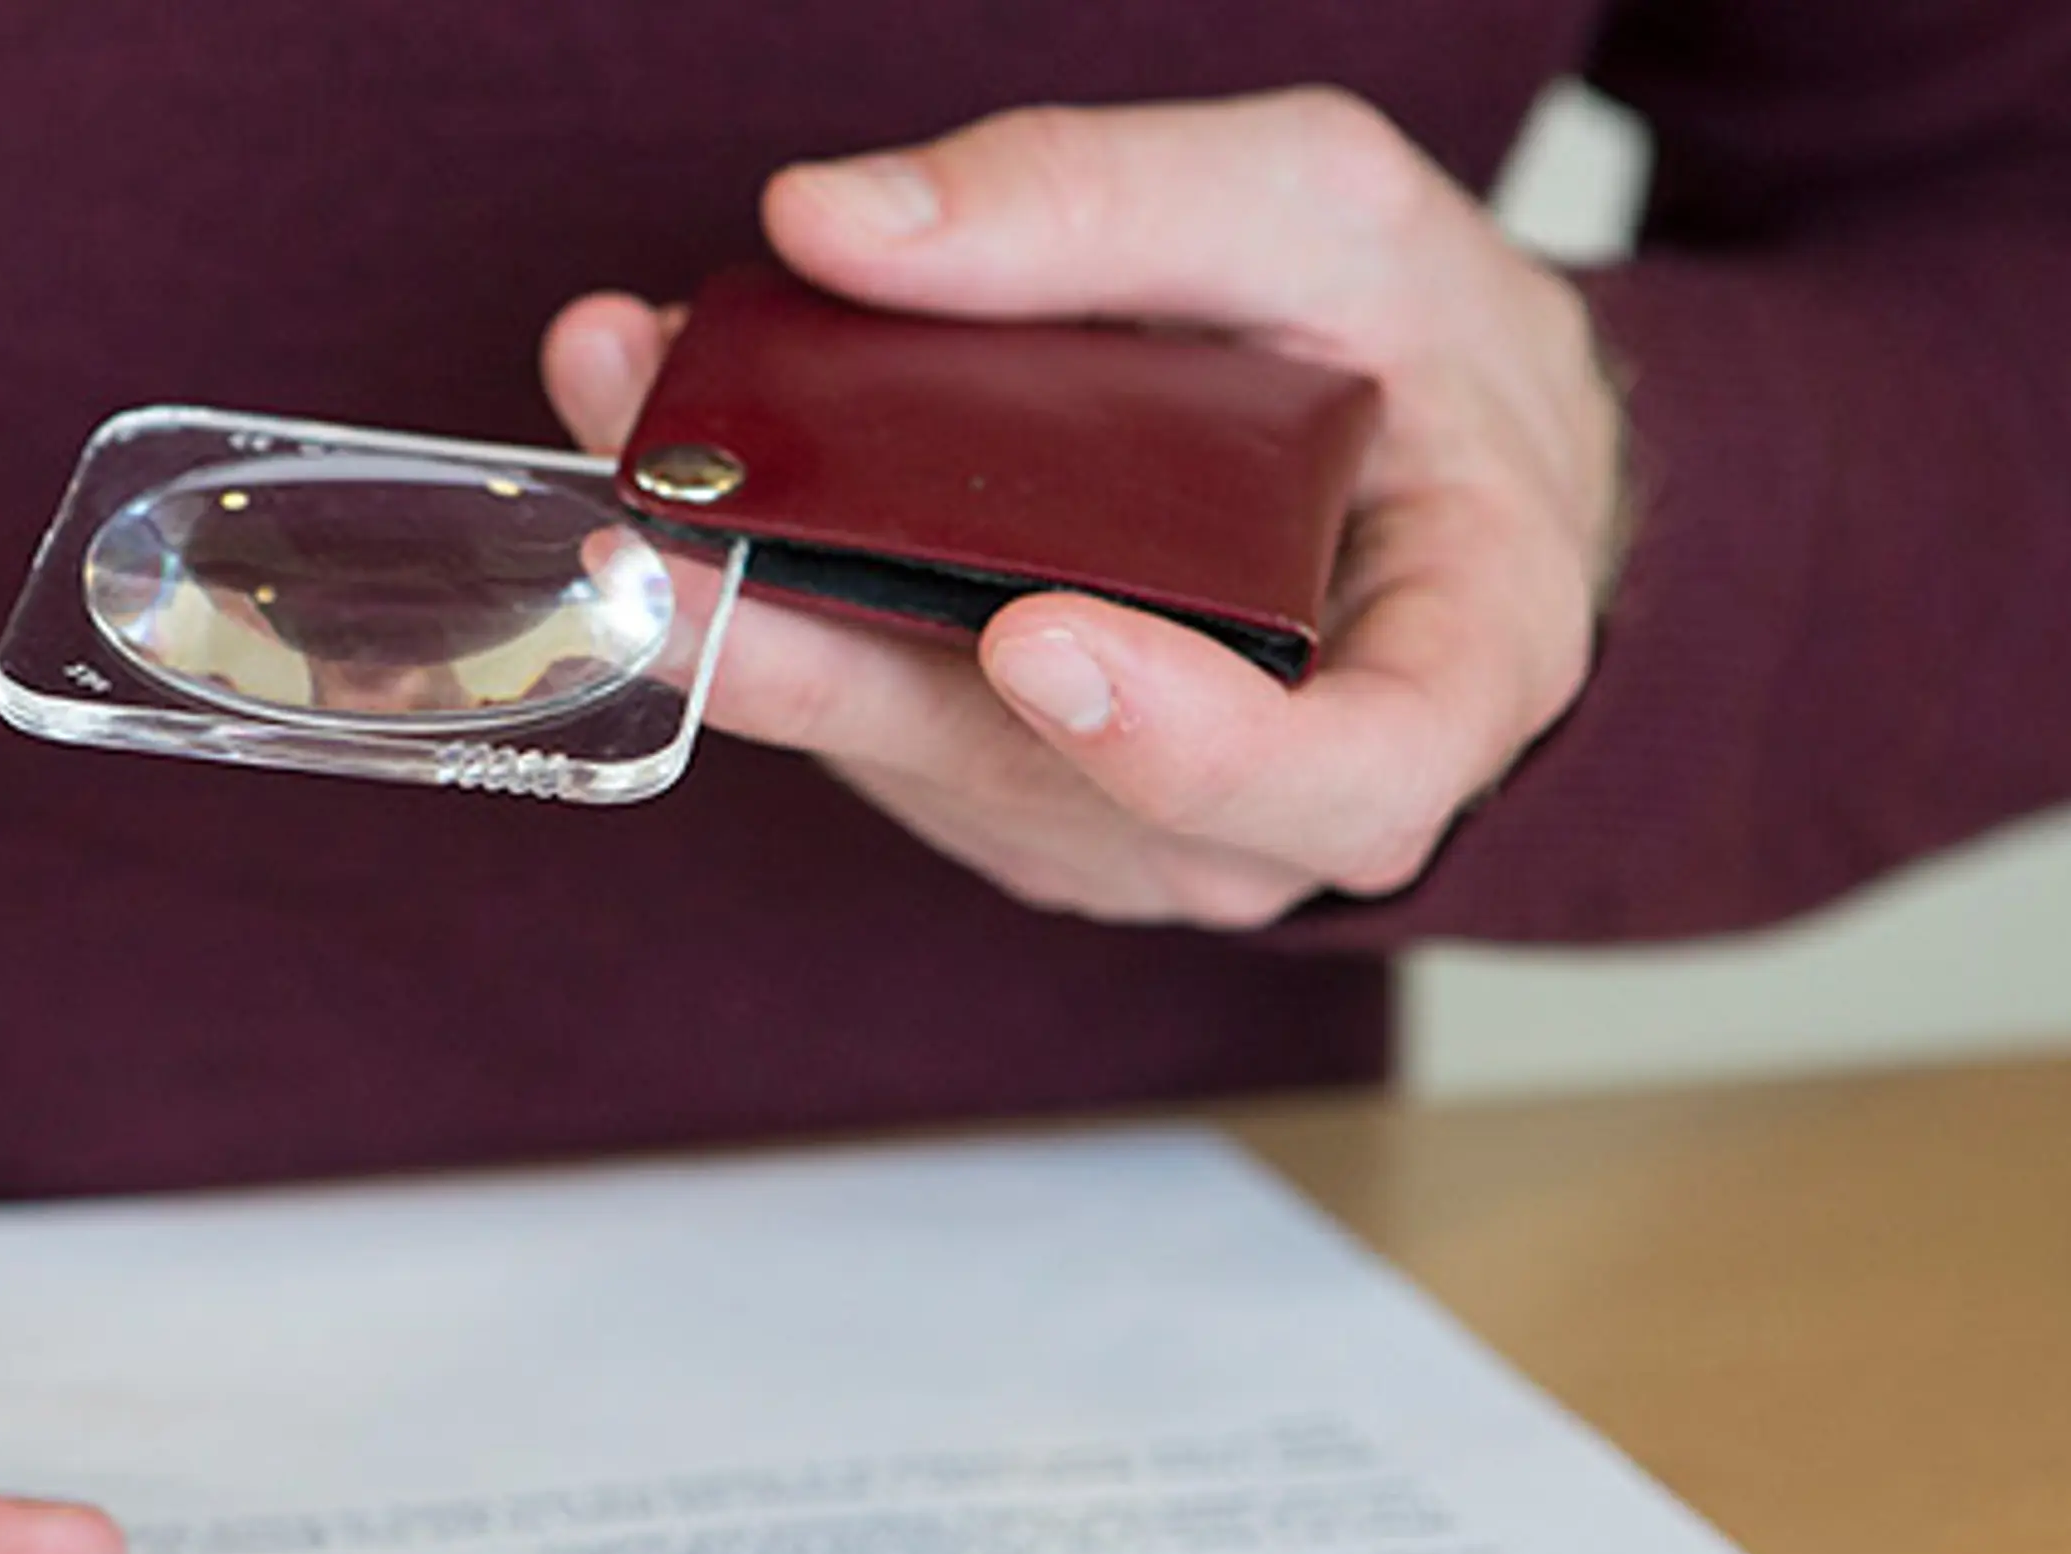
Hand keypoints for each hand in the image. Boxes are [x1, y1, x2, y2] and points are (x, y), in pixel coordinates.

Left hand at [544, 89, 1626, 925]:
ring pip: (905, 749)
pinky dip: (772, 592)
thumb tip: (834, 227)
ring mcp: (1125, 831)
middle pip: (1028, 772)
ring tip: (629, 400)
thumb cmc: (1422, 358)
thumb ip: (1103, 205)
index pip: (1329, 778)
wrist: (1427, 464)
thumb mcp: (1323, 212)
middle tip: (665, 522)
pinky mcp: (1010, 802)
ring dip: (745, 594)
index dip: (1183, 742)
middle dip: (815, 640)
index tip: (1034, 639)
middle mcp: (1269, 815)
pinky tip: (696, 461)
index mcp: (1441, 689)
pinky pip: (873, 718)